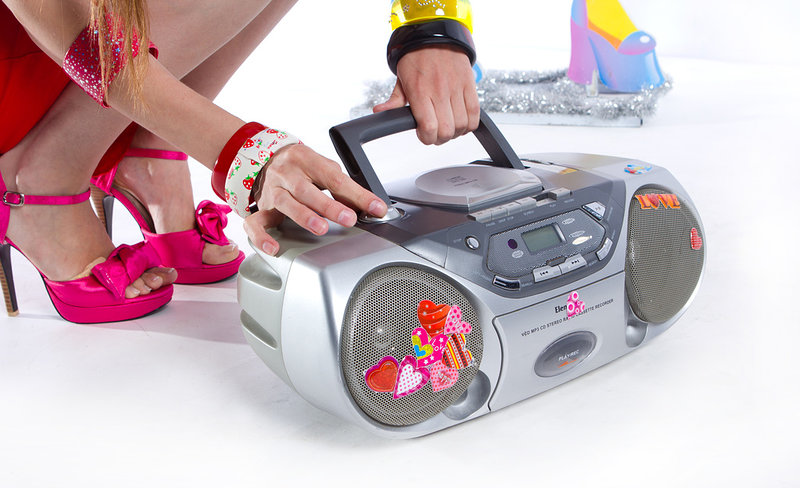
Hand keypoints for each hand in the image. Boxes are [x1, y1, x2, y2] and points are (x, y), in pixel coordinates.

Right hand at [243, 144, 387, 254]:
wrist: (265, 158)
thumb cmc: (301, 166)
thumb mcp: (323, 168)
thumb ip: (342, 186)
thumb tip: (366, 206)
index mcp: (306, 159)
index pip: (335, 178)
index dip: (357, 194)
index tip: (375, 208)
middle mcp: (287, 174)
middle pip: (307, 190)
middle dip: (329, 206)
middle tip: (348, 218)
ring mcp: (272, 191)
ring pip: (285, 203)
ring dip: (304, 216)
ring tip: (321, 228)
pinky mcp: (261, 208)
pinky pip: (254, 223)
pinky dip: (262, 237)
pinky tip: (274, 247)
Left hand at [373, 46, 479, 144]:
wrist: (435, 36)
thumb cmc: (417, 58)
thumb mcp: (401, 80)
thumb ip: (393, 101)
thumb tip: (380, 112)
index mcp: (420, 92)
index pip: (429, 127)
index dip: (427, 138)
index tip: (424, 135)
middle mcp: (439, 91)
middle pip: (447, 130)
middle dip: (440, 138)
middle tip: (436, 133)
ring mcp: (456, 88)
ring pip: (462, 124)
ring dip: (456, 132)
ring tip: (449, 126)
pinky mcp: (469, 85)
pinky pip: (475, 113)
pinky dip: (470, 124)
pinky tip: (462, 121)